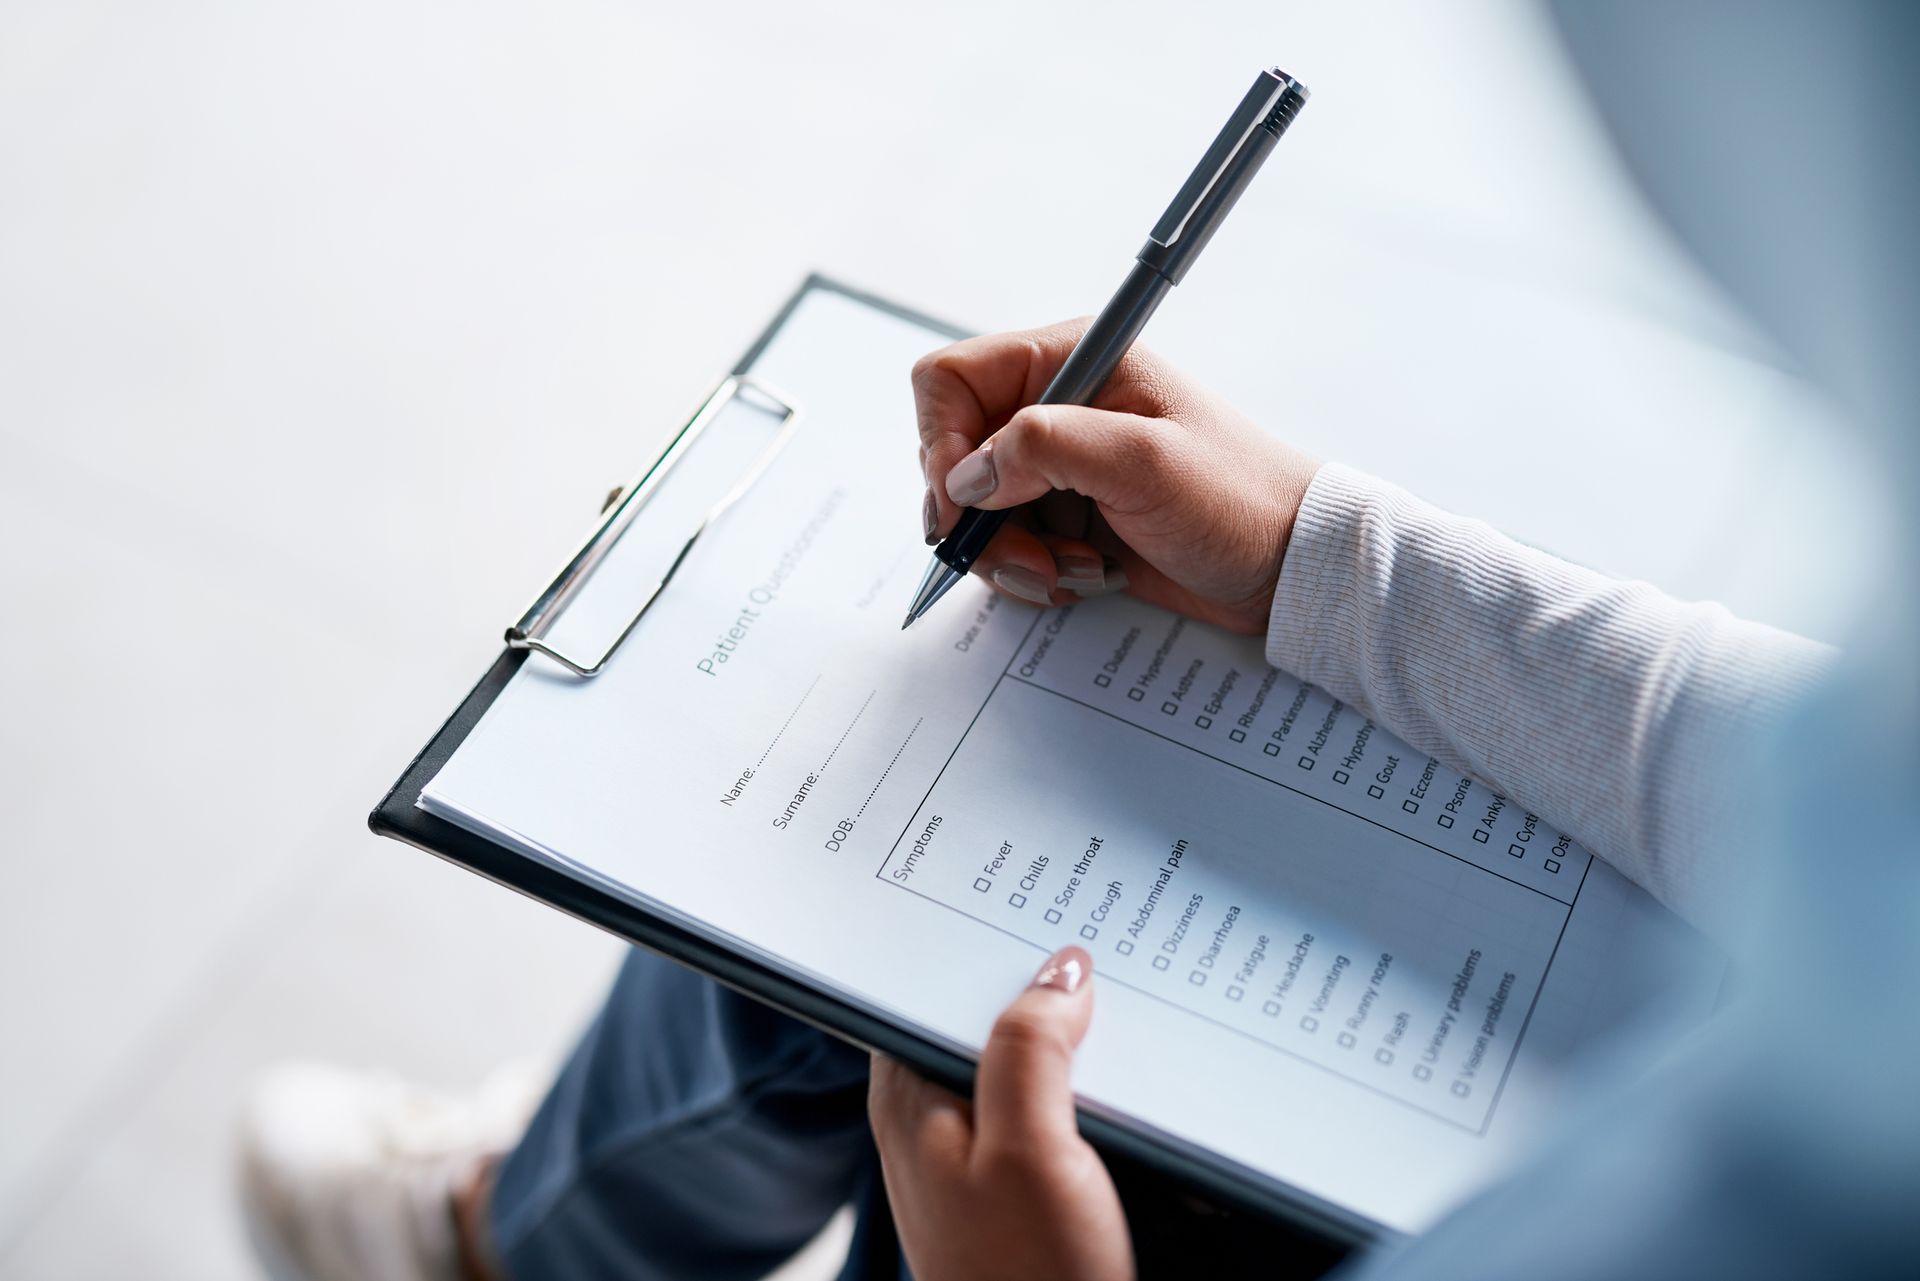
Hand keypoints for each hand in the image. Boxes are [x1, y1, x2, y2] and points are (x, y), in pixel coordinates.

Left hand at [868, 947, 1132, 1280]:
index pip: (929, 986)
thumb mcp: (1028, 1147)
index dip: (980, 943)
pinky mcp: (1022, 1187)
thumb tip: (1059, 972)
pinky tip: (1129, 1076)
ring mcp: (978, 1155)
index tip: (1032, 904)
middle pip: (983, 1018)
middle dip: (1037, 983)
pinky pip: (1049, 1107)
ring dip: (1071, 1034)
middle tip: (1099, 940)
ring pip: (1022, 1061)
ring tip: (1128, 995)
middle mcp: (933, 1120)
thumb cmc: (1028, 1278)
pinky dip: (1087, 1083)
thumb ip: (1029, 1049)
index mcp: (910, 1097)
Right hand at [914, 320, 1318, 633]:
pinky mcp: (1069, 516)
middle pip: (955, 456)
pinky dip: (1033, 571)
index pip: (951, 380)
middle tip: (1028, 556)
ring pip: (977, 512)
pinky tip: (1085, 577)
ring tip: (1071, 570)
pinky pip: (1009, 546)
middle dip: (979, 519)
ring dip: (1010, 554)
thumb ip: (1045, 449)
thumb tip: (967, 476)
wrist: (1288, 565)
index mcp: (1070, 361)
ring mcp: (1061, 466)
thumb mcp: (1143, 462)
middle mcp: (1056, 407)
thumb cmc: (1238, 497)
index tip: (961, 504)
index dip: (941, 443)